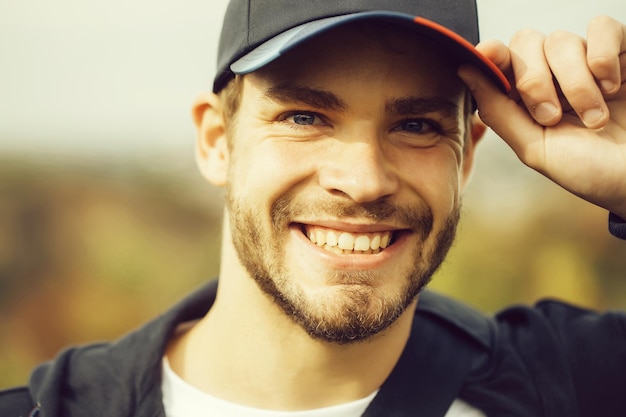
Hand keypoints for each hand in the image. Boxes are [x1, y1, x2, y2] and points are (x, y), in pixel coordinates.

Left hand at [459, 16, 625, 218]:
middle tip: (553, 117)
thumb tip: (466, 72)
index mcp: (527, 100)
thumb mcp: (537, 149)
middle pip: (525, 43)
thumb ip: (500, 112)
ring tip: (595, 119)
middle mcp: (554, 77)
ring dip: (574, 83)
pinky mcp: (623, 53)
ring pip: (561, 40)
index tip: (489, 56)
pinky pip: (602, 27)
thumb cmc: (592, 172)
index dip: (492, 55)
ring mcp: (588, 63)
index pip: (501, 62)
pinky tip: (613, 86)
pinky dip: (602, 54)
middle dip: (533, 80)